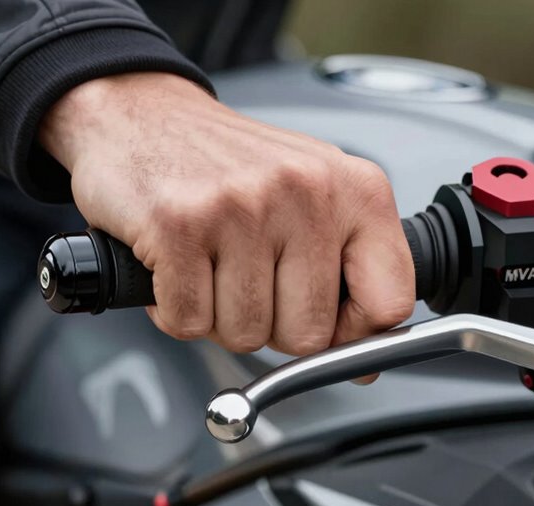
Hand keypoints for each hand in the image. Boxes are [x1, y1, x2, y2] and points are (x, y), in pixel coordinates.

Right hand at [40, 72, 414, 356]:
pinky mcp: (180, 224)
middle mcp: (308, 192)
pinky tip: (175, 264)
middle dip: (271, 325)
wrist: (142, 114)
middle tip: (246, 278)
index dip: (354, 333)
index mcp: (357, 189)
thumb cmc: (230, 166)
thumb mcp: (315, 199)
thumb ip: (349, 271)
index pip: (391, 302)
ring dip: (218, 316)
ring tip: (210, 263)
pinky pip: (189, 322)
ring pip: (246, 334)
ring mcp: (244, 207)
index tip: (327, 322)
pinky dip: (173, 309)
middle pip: (309, 334)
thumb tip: (364, 362)